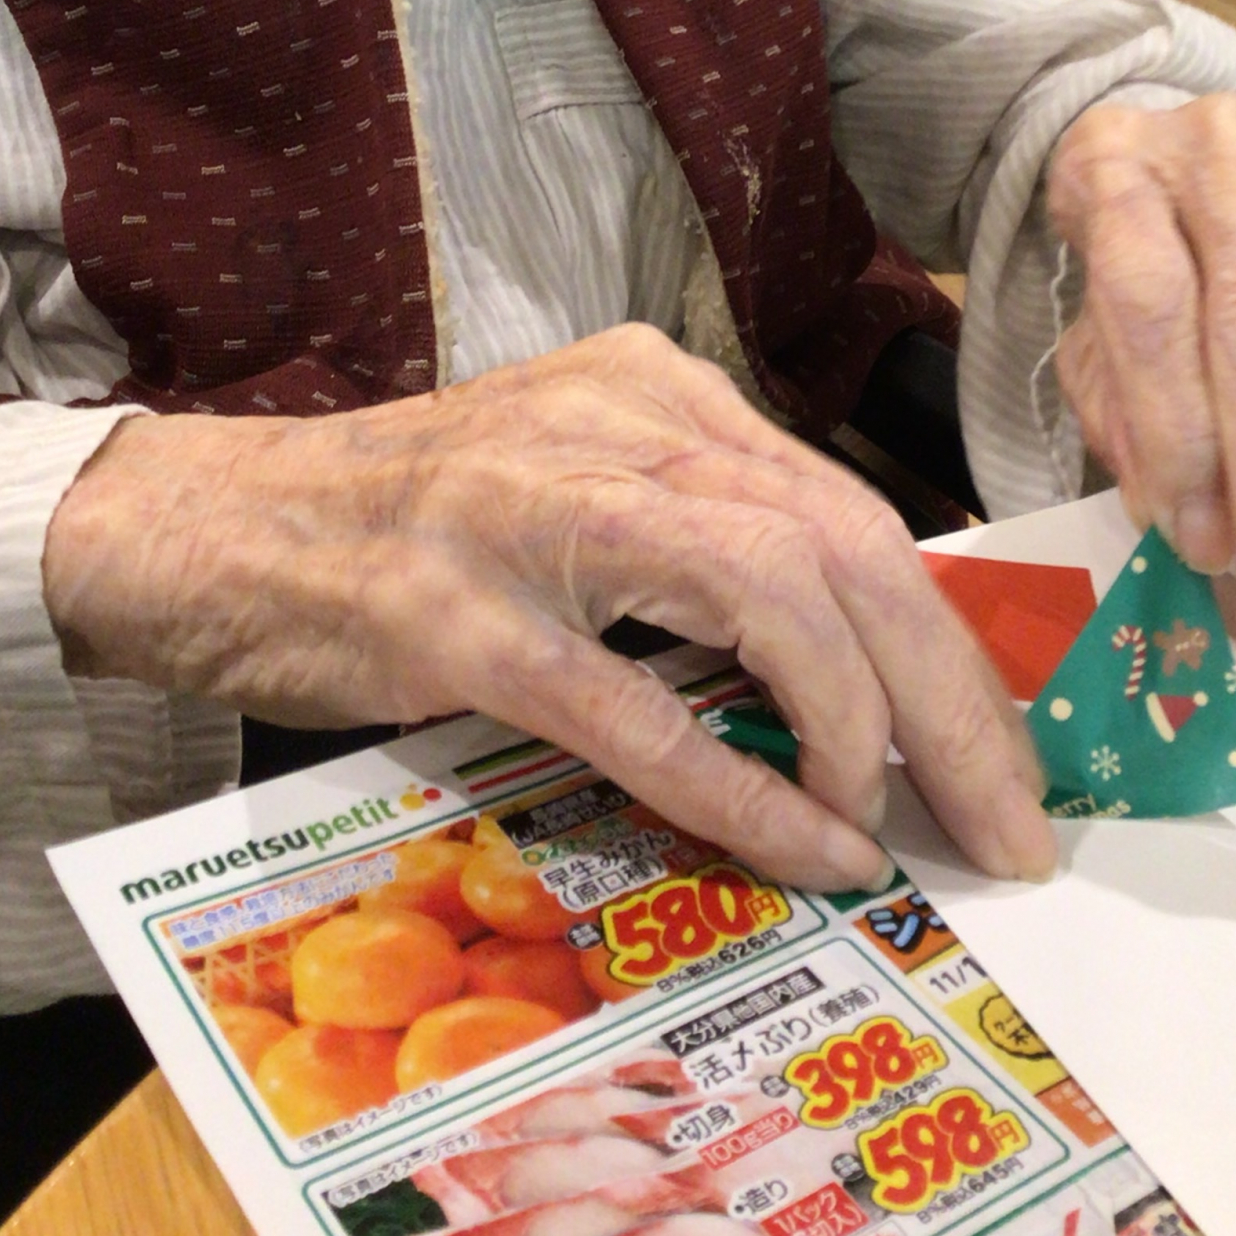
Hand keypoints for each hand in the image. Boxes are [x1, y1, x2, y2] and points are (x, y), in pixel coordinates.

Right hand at [43, 324, 1055, 889]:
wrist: (222, 526)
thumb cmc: (409, 525)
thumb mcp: (578, 485)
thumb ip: (704, 540)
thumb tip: (861, 668)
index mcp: (654, 391)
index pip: (848, 507)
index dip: (945, 638)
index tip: (1000, 747)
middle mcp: (615, 425)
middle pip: (845, 545)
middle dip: (951, 695)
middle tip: (1013, 820)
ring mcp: (536, 513)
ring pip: (770, 594)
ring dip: (863, 726)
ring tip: (895, 821)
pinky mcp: (464, 616)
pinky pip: (641, 707)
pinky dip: (742, 786)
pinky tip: (805, 844)